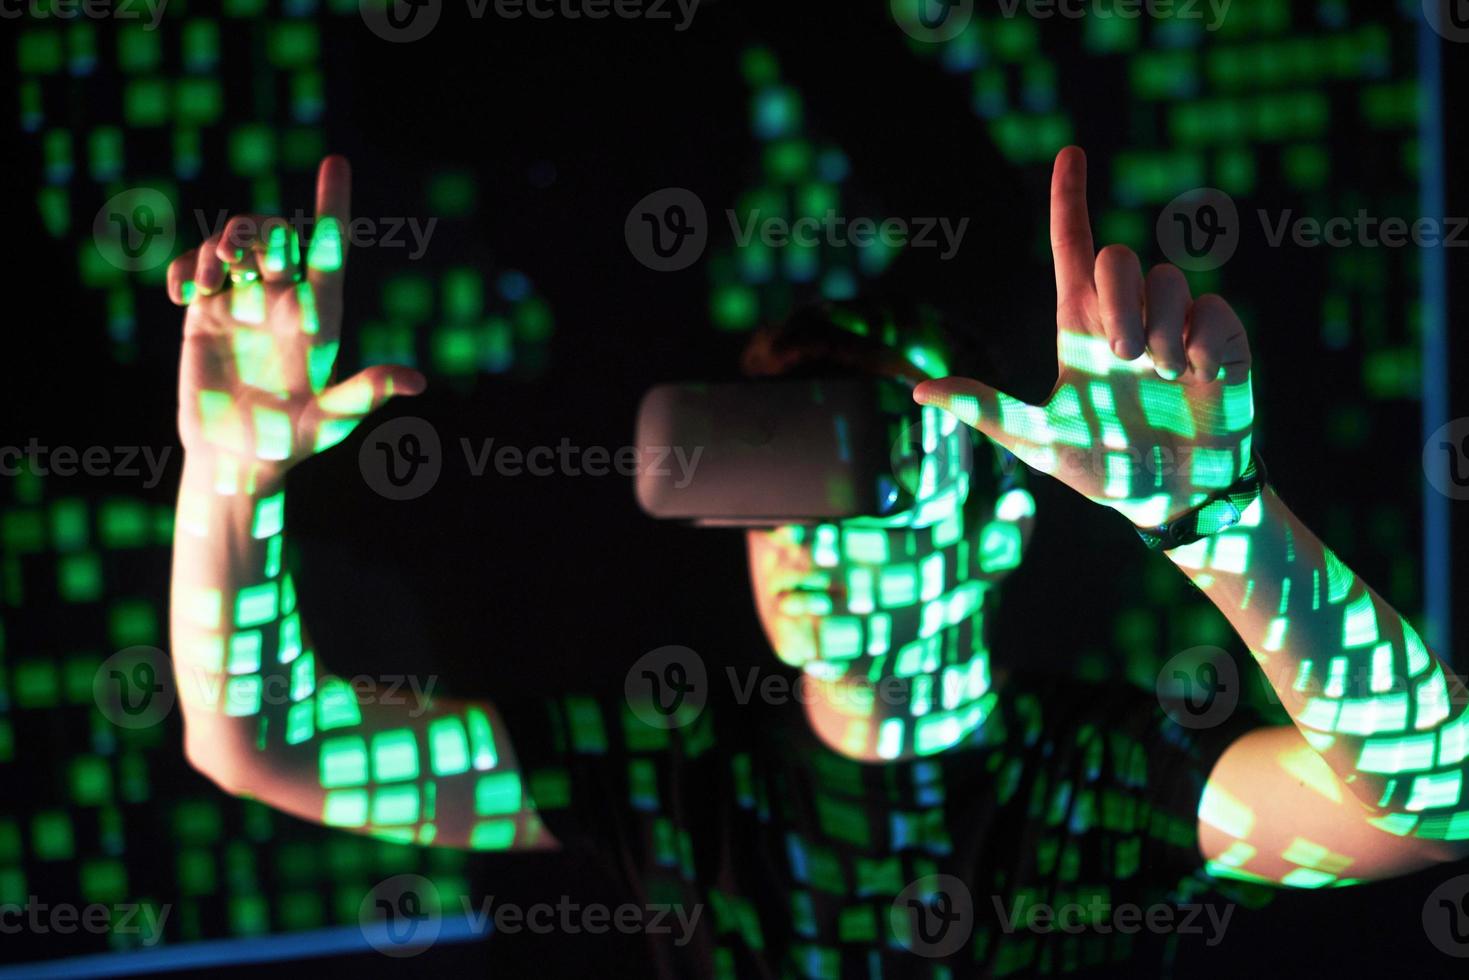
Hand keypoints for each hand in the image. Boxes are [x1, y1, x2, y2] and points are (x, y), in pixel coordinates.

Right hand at [166, 156, 424, 477]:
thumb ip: (367, 394)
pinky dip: (186, 267)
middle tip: (240, 257)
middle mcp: (284, 301)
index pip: (329, 248)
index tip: (337, 162)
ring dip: (219, 244)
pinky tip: (181, 294)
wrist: (236, 458)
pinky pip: (196, 268)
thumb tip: (418, 381)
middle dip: (258, 230)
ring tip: (208, 281)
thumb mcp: (332, 420)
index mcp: (320, 315)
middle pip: (276, 235)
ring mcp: (244, 303)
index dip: (334, 205)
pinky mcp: (205, 314)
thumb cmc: (292, 444)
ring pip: (234, 243)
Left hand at [915, 147, 1254, 527]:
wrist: (1175, 498)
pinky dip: (1201, 342)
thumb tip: (918, 391)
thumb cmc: (1105, 467)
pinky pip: (1213, 308)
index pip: (1073, 246)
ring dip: (1159, 331)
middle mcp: (1127, 314)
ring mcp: (1176, 324)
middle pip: (1118, 256)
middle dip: (1119, 299)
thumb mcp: (1038, 442)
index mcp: (1081, 326)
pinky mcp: (1222, 340)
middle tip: (1122, 355)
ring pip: (1167, 280)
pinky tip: (1197, 378)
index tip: (1069, 153)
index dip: (1070, 198)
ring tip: (1162, 379)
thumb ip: (985, 410)